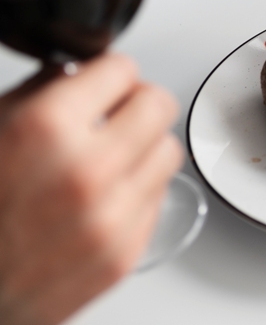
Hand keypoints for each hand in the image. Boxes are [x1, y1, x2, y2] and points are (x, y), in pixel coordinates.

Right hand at [0, 54, 182, 324]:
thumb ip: (40, 93)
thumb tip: (79, 73)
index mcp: (46, 129)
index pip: (122, 69)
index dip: (108, 74)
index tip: (102, 82)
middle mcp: (86, 171)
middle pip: (159, 105)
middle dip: (136, 104)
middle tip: (116, 114)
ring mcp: (110, 217)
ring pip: (168, 151)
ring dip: (143, 148)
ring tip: (109, 159)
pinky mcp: (124, 254)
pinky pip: (158, 198)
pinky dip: (137, 191)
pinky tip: (102, 198)